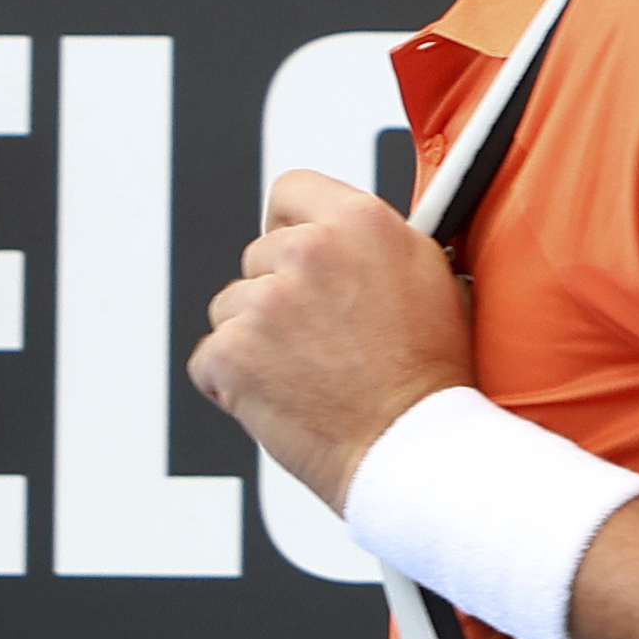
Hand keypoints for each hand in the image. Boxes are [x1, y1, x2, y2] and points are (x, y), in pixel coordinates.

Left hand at [187, 170, 473, 509]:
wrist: (409, 447)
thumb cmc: (427, 378)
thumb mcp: (429, 278)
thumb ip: (374, 243)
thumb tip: (345, 234)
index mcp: (360, 223)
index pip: (291, 191)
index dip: (293, 226)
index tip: (299, 256)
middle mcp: (308, 253)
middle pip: (258, 256)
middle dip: (279, 293)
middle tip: (321, 337)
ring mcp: (265, 302)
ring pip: (231, 307)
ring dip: (256, 337)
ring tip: (307, 372)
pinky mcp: (232, 351)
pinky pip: (210, 357)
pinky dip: (232, 381)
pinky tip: (279, 394)